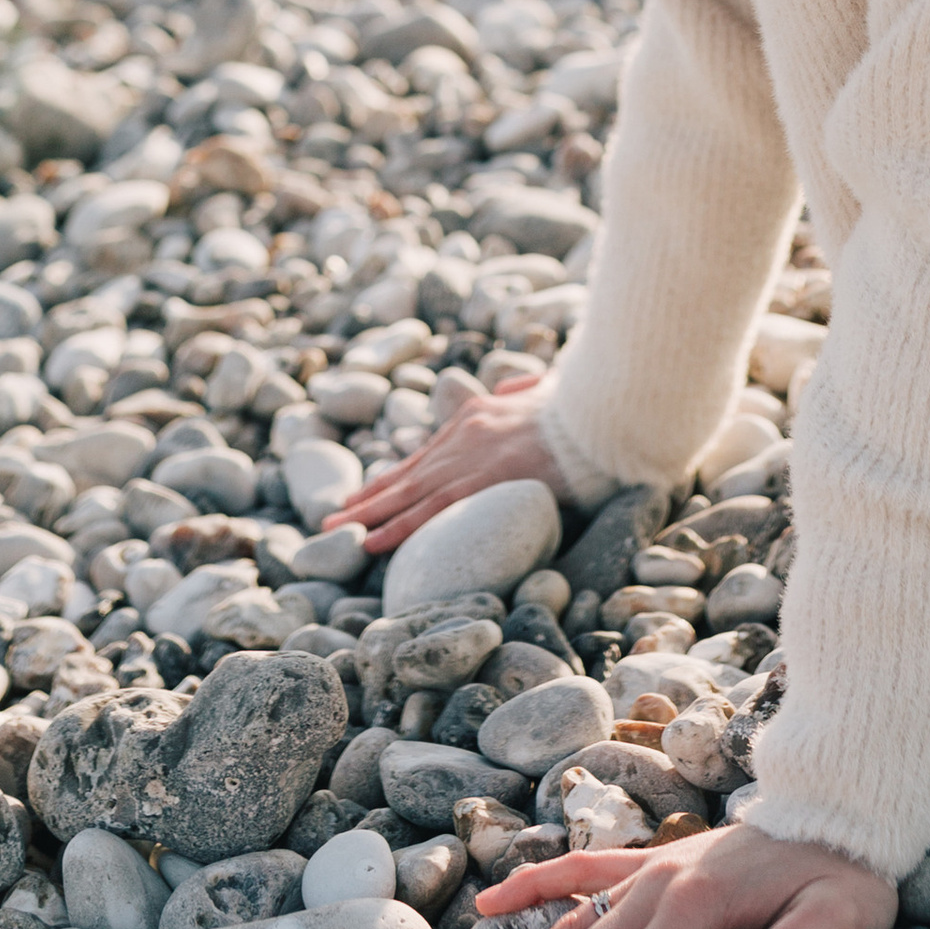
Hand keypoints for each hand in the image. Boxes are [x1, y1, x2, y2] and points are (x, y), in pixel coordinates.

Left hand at [329, 369, 566, 562]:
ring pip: (407, 493)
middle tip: (334, 518)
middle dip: (369, 497)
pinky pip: (430, 510)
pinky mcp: (480, 480)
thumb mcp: (544, 388)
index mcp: (476, 414)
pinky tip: (372, 541)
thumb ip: (526, 389)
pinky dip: (397, 526)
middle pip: (406, 473)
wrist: (595, 411)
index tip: (368, 492)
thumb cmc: (579, 405)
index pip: (424, 454)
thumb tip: (521, 387)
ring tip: (337, 532)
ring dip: (369, 514)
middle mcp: (463, 434)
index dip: (393, 475)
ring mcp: (468, 456)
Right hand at [447, 819, 896, 928]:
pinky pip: (582, 873)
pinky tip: (491, 903)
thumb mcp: (836, 918)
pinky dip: (535, 885)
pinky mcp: (655, 862)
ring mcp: (651, 870)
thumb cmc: (845, 872)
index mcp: (695, 906)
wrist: (843, 805)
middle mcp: (659, 885)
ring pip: (568, 928)